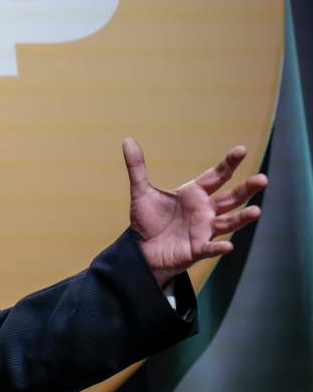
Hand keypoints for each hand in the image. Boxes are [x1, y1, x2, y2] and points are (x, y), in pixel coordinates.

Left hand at [122, 138, 266, 285]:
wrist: (142, 250)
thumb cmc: (148, 220)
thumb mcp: (141, 192)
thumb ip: (137, 168)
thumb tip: (127, 140)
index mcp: (194, 194)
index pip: (216, 176)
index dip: (229, 164)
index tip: (241, 150)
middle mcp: (205, 211)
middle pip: (230, 198)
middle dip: (246, 189)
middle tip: (263, 179)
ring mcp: (204, 230)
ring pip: (228, 222)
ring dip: (242, 218)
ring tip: (256, 211)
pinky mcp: (197, 249)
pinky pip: (210, 248)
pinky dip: (218, 247)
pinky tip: (228, 246)